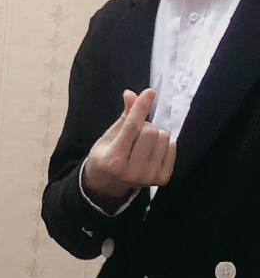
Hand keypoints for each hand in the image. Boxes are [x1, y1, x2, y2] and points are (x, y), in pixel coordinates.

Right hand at [82, 88, 174, 205]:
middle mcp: (132, 170)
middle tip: (135, 134)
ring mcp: (148, 176)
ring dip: (155, 134)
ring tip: (143, 144)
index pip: (131, 128)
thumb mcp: (108, 138)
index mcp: (113, 159)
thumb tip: (131, 94)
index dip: (140, 108)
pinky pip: (172, 147)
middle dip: (144, 126)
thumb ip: (124, 117)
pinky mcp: (162, 179)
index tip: (149, 92)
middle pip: (150, 130)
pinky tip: (151, 152)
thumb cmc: (106, 156)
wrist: (108, 184)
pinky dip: (163, 144)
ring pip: (163, 137)